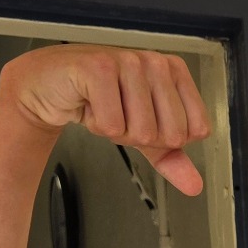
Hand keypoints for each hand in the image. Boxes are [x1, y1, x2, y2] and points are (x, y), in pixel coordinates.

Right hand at [0, 44, 211, 195]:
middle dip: (139, 137)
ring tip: (103, 108)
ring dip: (116, 131)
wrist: (51, 87)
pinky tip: (88, 105)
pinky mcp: (98, 68)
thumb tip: (194, 185)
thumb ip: (171, 157)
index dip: (165, 138)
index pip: (196, 129)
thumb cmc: (99, 100)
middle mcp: (155, 62)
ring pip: (140, 132)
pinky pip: (111, 125)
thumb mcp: (142, 132)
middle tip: (120, 116)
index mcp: (174, 71)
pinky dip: (96, 125)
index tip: (144, 121)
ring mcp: (128, 62)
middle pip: (170, 135)